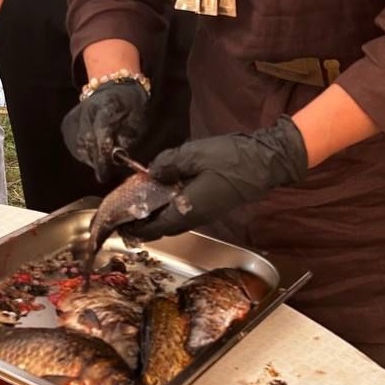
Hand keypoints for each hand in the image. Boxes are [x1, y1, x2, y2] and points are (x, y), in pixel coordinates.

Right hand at [61, 77, 148, 182]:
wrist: (115, 88)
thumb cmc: (131, 107)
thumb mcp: (138, 121)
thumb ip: (128, 140)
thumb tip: (118, 160)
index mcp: (107, 104)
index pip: (101, 129)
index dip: (104, 151)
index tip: (107, 169)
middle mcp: (87, 108)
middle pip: (87, 139)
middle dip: (96, 160)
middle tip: (105, 174)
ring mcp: (75, 115)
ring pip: (78, 144)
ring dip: (89, 158)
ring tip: (101, 165)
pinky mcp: (67, 123)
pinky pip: (72, 144)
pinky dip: (82, 154)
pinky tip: (92, 157)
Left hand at [124, 116, 307, 239]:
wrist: (265, 162)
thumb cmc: (231, 159)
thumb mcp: (193, 155)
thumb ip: (167, 165)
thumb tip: (151, 172)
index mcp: (187, 210)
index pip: (154, 228)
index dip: (134, 228)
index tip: (119, 224)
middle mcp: (195, 218)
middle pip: (163, 229)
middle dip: (143, 224)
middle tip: (127, 213)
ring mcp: (206, 214)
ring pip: (174, 222)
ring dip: (157, 217)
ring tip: (143, 202)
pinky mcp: (213, 206)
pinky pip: (185, 213)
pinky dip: (170, 208)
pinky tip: (166, 192)